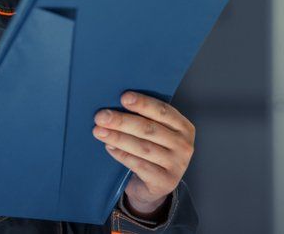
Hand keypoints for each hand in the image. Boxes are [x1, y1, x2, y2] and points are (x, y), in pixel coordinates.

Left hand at [93, 91, 195, 216]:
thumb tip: (116, 105)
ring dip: (118, 138)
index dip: (143, 103)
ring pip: (143, 147)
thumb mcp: (157, 134)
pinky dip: (122, 155)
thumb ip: (145, 120)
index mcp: (184, 127)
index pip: (163, 111)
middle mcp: (184, 145)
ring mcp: (177, 164)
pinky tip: (109, 147)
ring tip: (99, 131)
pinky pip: (139, 165)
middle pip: (149, 129)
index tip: (123, 97)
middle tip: (102, 116)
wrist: (156, 187)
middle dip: (123, 121)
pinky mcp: (165, 181)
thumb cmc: (153, 152)